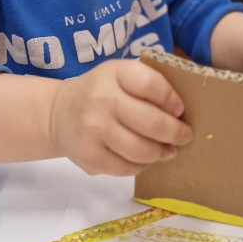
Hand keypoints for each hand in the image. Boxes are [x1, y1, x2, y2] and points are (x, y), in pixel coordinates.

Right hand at [49, 59, 192, 175]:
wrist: (58, 112)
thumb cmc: (101, 92)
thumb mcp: (119, 75)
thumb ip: (148, 84)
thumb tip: (181, 112)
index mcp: (114, 73)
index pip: (151, 85)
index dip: (171, 99)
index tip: (180, 110)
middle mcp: (102, 99)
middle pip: (152, 122)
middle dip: (176, 133)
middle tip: (184, 136)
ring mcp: (94, 129)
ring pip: (142, 150)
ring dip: (161, 152)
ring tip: (168, 150)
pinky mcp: (89, 155)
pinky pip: (127, 168)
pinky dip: (142, 165)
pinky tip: (144, 159)